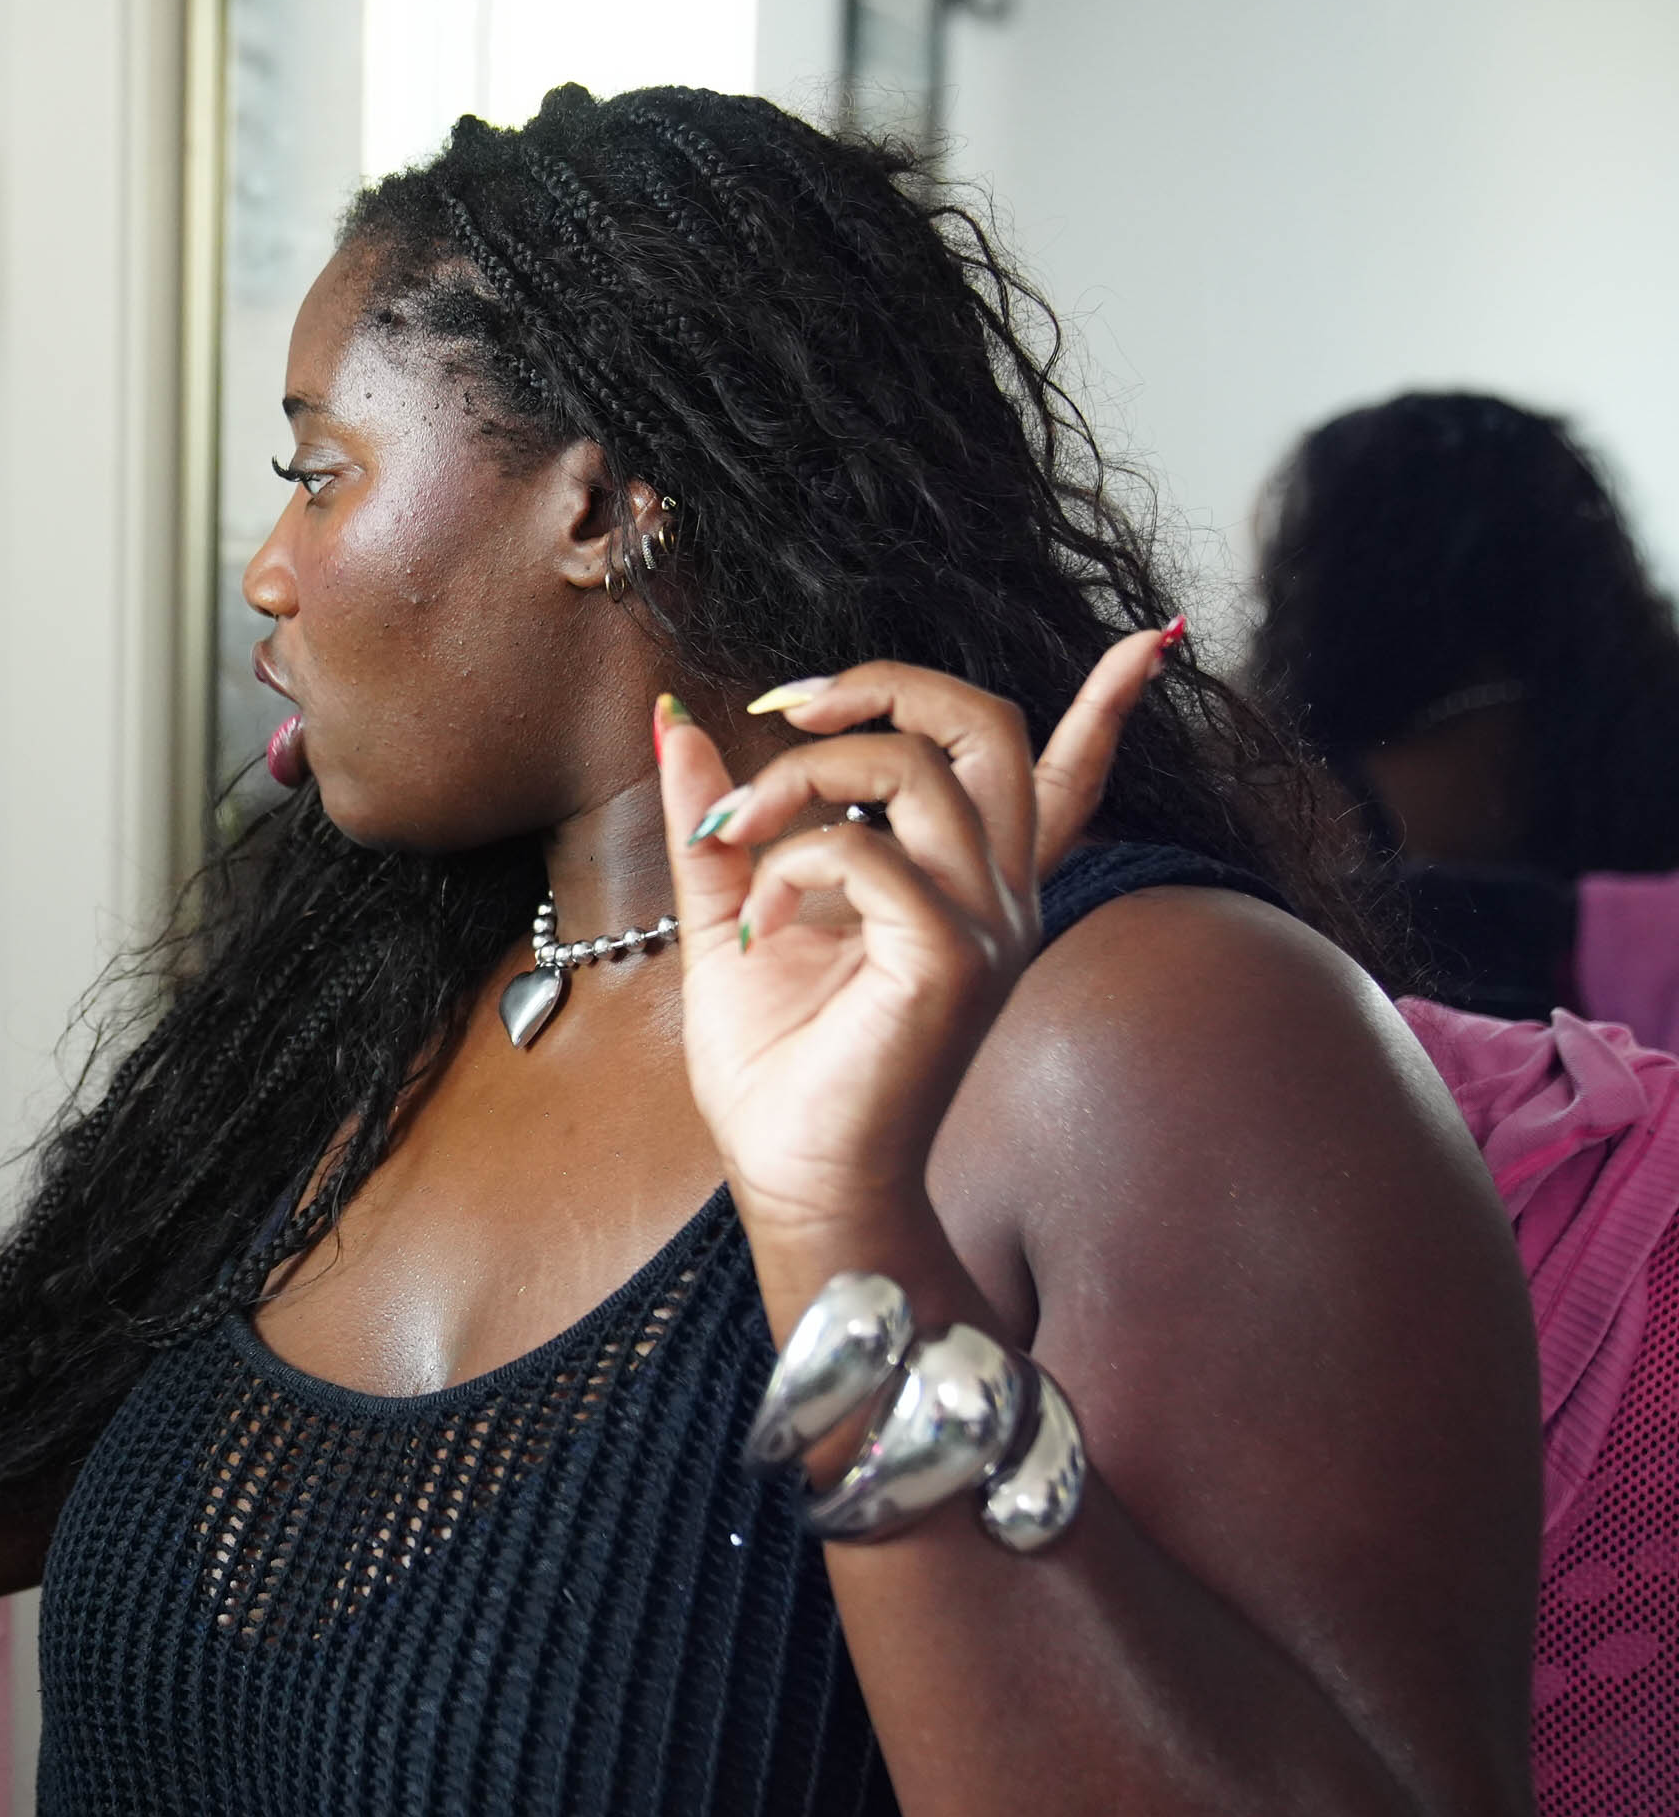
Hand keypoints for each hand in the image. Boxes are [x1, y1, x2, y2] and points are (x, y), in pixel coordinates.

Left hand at [655, 628, 1171, 1260]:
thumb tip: (674, 720)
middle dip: (882, 684)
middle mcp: (994, 893)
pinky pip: (869, 852)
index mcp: (964, 882)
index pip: (1065, 776)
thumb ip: (720, 817)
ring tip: (732, 838)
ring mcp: (984, 925)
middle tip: (790, 712)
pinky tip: (756, 927)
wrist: (792, 1175)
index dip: (1110, 704)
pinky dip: (789, 863)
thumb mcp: (731, 910)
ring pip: (918, 769)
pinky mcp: (950, 960)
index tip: (1143, 641)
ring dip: (797, 778)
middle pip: (985, 725)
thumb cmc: (776, 1064)